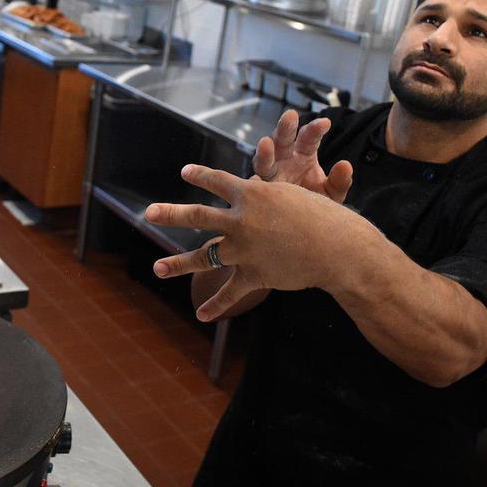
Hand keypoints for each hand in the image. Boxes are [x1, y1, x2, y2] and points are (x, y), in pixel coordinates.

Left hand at [146, 163, 379, 320]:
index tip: (185, 172)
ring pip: (204, 257)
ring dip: (178, 264)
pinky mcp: (254, 275)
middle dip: (170, 214)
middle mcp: (241, 220)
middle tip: (149, 212)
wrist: (337, 247)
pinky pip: (230, 292)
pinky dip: (215, 305)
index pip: (218, 181)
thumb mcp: (295, 194)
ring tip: (158, 269)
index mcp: (251, 194)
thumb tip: (259, 189)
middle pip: (197, 216)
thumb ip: (272, 194)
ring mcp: (244, 249)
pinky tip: (201, 314)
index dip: (201, 175)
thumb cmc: (323, 216)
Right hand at [253, 110, 352, 203]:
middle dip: (285, 128)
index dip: (315, 130)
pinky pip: (254, 186)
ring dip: (265, 151)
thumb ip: (339, 181)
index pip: (308, 138)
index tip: (325, 123)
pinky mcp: (259, 192)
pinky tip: (255, 180)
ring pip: (264, 159)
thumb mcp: (332, 194)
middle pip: (282, 140)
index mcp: (303, 155)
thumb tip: (345, 165)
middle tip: (290, 116)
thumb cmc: (315, 205)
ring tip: (266, 143)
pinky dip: (254, 182)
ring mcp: (270, 175)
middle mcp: (284, 160)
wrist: (303, 227)